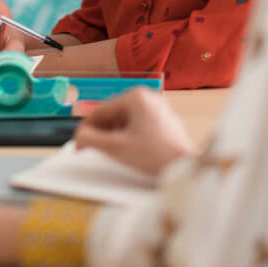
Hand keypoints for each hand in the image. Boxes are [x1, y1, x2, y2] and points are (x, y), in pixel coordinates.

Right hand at [74, 87, 195, 174]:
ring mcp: (159, 109)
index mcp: (136, 97)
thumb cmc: (155, 156)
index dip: (86, 129)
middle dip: (102, 133)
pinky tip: (128, 152)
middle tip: (94, 151)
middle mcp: (148, 97)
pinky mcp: (166, 122)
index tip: (78, 145)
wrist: (188, 170)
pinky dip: (130, 138)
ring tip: (112, 153)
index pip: (100, 111)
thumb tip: (79, 137)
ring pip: (126, 121)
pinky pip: (139, 126)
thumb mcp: (116, 148)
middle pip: (113, 115)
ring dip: (115, 136)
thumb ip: (90, 139)